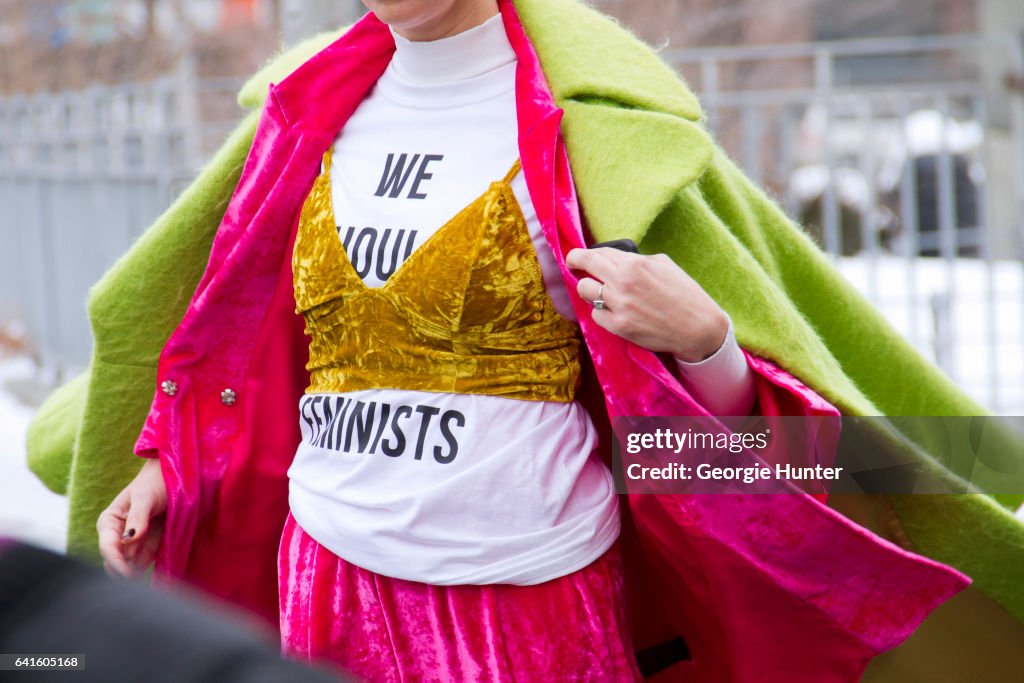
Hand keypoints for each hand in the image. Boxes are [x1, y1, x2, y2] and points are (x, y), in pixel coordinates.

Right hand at [97, 458, 167, 577]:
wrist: (174, 477)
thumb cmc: (156, 483)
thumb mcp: (146, 497)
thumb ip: (138, 517)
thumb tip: (128, 539)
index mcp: (109, 522)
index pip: (108, 548)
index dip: (115, 563)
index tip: (128, 575)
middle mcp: (117, 536)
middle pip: (114, 563)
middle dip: (123, 573)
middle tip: (139, 579)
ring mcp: (132, 544)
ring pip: (128, 568)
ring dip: (136, 574)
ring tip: (150, 578)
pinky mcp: (147, 548)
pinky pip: (143, 565)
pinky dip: (147, 571)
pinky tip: (157, 576)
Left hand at [566, 247, 729, 361]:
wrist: (698, 328)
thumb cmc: (685, 294)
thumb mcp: (664, 265)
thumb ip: (638, 260)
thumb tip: (617, 259)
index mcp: (635, 264)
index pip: (598, 252)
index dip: (584, 253)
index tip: (578, 256)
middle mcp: (623, 282)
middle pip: (584, 266)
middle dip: (575, 261)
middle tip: (573, 264)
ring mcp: (619, 305)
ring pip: (584, 290)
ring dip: (588, 289)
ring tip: (597, 291)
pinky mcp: (619, 326)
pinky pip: (595, 315)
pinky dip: (601, 312)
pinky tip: (613, 311)